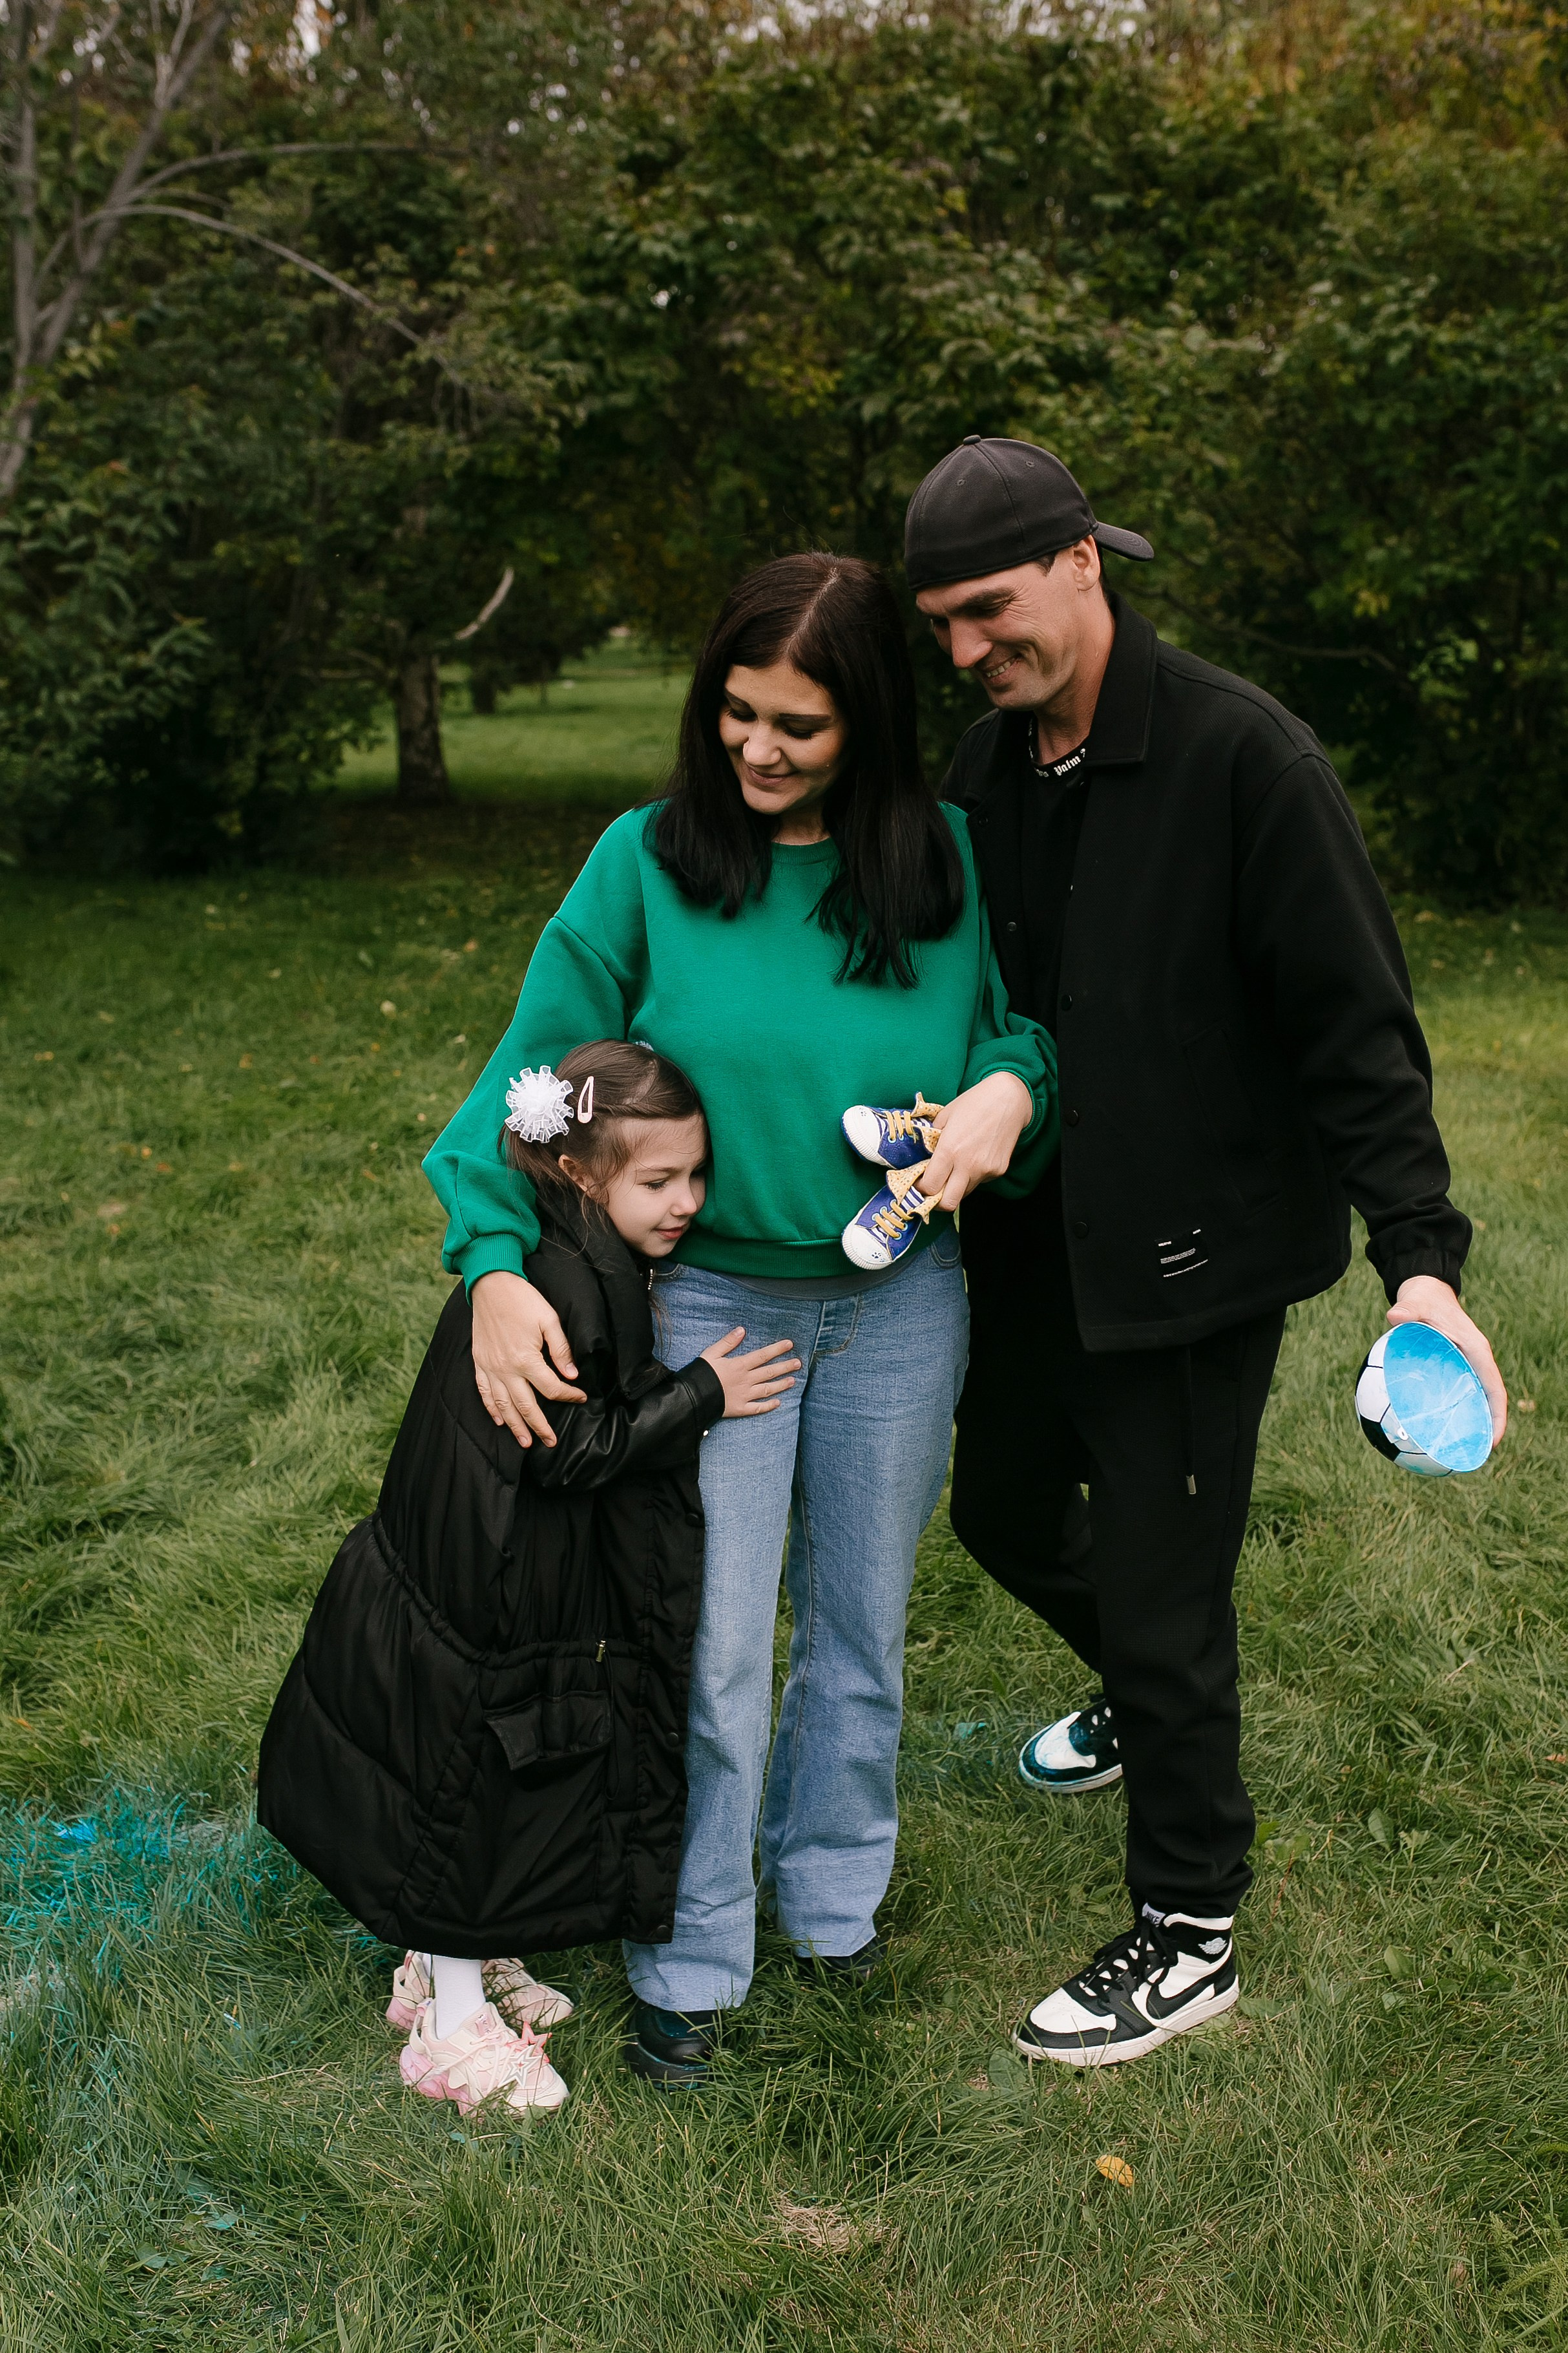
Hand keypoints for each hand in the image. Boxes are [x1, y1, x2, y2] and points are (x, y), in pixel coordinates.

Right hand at [470, 1270, 585, 1447]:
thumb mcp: (549, 1320)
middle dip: (540, 1426)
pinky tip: (500, 1420)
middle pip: (526, 1405)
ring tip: (525, 1442)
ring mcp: (490, 1367)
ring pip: (503, 1405)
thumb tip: (572, 1375)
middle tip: (550, 1442)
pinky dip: (492, 1409)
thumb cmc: (523, 1300)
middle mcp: (506, 1368)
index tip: (580, 1397)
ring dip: (515, 1426)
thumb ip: (561, 1350)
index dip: (568, 1395)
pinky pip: (484, 1392)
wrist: (490, 1285)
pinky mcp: (480, 1363)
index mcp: (526, 1358)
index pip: (551, 1388)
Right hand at [699, 1327, 800, 1418]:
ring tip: (793, 1380)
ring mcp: (745, 1395)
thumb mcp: (711, 1353)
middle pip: (769, 1372)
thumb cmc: (701, 1373)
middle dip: (785, 1366)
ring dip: (781, 1385)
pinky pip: (758, 1408)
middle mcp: (746, 1380)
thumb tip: (742, 1330)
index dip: (777, 1349)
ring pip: (767, 1389)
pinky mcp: (740, 1408)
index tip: (790, 1344)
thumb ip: (728, 1342)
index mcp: (740, 1365)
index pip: (763, 1355)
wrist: (693, 1396)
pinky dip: (769, 1406)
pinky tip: (778, 1403)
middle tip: (798, 1363)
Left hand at [915, 1071, 1034, 1211]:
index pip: (930, 1187)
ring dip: (955, 1187)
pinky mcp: (998, 1170)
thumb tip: (923, 1157)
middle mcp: (967, 1165)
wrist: (1008, 1098)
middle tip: (934, 1189)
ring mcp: (985, 1170)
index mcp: (949, 1150)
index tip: (920, 1183)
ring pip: (965, 1193)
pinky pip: (980, 1181)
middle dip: (937, 1201)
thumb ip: (931, 1140)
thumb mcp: (944, 1117)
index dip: (921, 1188)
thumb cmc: (974, 1103)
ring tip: (955, 1169)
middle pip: (948, 1203)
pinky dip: (973, 1176)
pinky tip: (975, 1157)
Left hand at [1388, 1276, 1507, 1443]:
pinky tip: (1434, 1428)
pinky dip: (1453, 1410)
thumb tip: (1393, 1316)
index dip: (1497, 1415)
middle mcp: (1476, 1360)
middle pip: (1489, 1400)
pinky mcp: (1455, 1366)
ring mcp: (1467, 1364)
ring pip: (1475, 1398)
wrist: (1426, 1290)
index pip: (1494, 1388)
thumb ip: (1407, 1310)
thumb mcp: (1416, 1302)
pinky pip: (1458, 1392)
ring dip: (1471, 1422)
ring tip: (1457, 1450)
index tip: (1494, 1440)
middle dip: (1488, 1428)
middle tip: (1476, 1455)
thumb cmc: (1425, 1298)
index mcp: (1476, 1350)